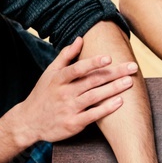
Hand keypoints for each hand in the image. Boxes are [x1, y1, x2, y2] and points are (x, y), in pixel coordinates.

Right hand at [13, 36, 136, 145]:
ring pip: (94, 97)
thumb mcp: (50, 73)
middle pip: (92, 81)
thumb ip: (65, 56)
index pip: (78, 69)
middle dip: (113, 73)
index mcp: (59, 79)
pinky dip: (106, 109)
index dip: (93, 63)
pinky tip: (120, 102)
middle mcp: (64, 93)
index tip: (109, 57)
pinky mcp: (73, 123)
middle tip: (132, 67)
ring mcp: (69, 109)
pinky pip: (93, 115)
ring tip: (130, 82)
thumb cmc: (43, 94)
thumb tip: (80, 39)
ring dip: (113, 89)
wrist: (29, 122)